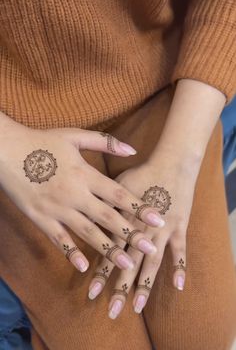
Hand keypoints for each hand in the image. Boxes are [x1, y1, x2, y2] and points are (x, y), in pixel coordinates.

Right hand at [0, 114, 164, 272]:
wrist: (6, 151)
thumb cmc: (43, 142)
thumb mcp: (75, 136)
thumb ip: (106, 142)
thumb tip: (134, 150)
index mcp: (85, 174)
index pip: (118, 194)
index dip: (140, 207)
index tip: (158, 219)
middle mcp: (74, 194)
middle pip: (108, 217)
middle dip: (131, 234)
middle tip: (151, 248)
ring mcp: (57, 209)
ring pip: (87, 233)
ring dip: (108, 249)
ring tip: (126, 264)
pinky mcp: (41, 219)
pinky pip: (59, 240)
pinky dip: (71, 253)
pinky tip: (84, 267)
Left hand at [88, 154, 199, 317]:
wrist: (171, 162)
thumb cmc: (142, 172)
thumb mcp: (117, 184)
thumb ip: (104, 203)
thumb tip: (87, 215)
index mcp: (124, 219)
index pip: (110, 251)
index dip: (101, 273)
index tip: (91, 294)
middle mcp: (141, 229)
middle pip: (129, 263)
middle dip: (120, 288)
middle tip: (113, 312)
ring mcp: (162, 230)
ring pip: (152, 263)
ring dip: (145, 285)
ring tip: (137, 307)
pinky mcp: (179, 226)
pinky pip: (180, 250)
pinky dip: (179, 266)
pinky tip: (178, 286)